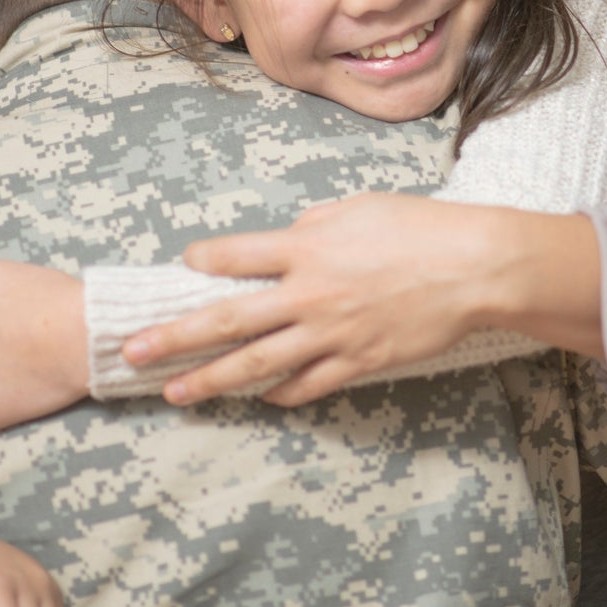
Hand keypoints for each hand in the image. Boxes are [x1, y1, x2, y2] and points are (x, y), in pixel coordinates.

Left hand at [121, 194, 600, 405]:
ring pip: (257, 364)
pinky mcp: (358, 361)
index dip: (201, 261)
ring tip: (175, 392)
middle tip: (132, 352)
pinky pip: (308, 384)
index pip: (234, 256)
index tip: (182, 266)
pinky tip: (260, 398)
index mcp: (306, 247)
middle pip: (226, 320)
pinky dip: (281, 393)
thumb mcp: (358, 207)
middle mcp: (309, 293)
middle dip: (174, 337)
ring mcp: (332, 333)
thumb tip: (285, 239)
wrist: (475, 266)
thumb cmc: (418, 226)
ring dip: (211, 380)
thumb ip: (312, 225)